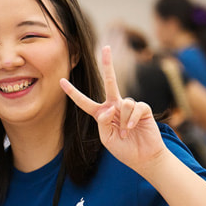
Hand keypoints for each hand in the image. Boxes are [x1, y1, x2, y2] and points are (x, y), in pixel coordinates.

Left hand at [60, 45, 166, 171]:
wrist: (144, 157)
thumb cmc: (124, 149)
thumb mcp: (106, 138)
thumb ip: (102, 122)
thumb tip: (107, 108)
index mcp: (102, 114)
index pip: (85, 102)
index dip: (73, 93)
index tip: (61, 81)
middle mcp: (115, 106)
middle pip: (110, 81)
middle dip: (108, 64)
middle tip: (105, 47)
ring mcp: (129, 106)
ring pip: (123, 102)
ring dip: (122, 121)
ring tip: (124, 133)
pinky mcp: (143, 109)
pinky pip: (135, 107)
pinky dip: (132, 119)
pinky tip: (131, 129)